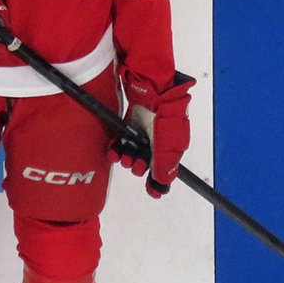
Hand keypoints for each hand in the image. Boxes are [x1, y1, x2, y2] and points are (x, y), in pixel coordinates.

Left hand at [110, 72, 195, 197]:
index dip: (157, 182)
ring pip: (130, 155)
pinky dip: (116, 150)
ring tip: (125, 158)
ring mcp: (140, 135)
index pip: (163, 170)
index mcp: (169, 148)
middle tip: (137, 163)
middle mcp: (154, 143)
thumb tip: (163, 183)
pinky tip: (114, 153)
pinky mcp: (128, 127)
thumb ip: (165, 165)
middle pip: (144, 164)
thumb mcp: (169, 144)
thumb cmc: (166, 117)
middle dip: (139, 167)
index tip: (152, 191)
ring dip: (127, 160)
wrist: (153, 91)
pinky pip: (119, 144)